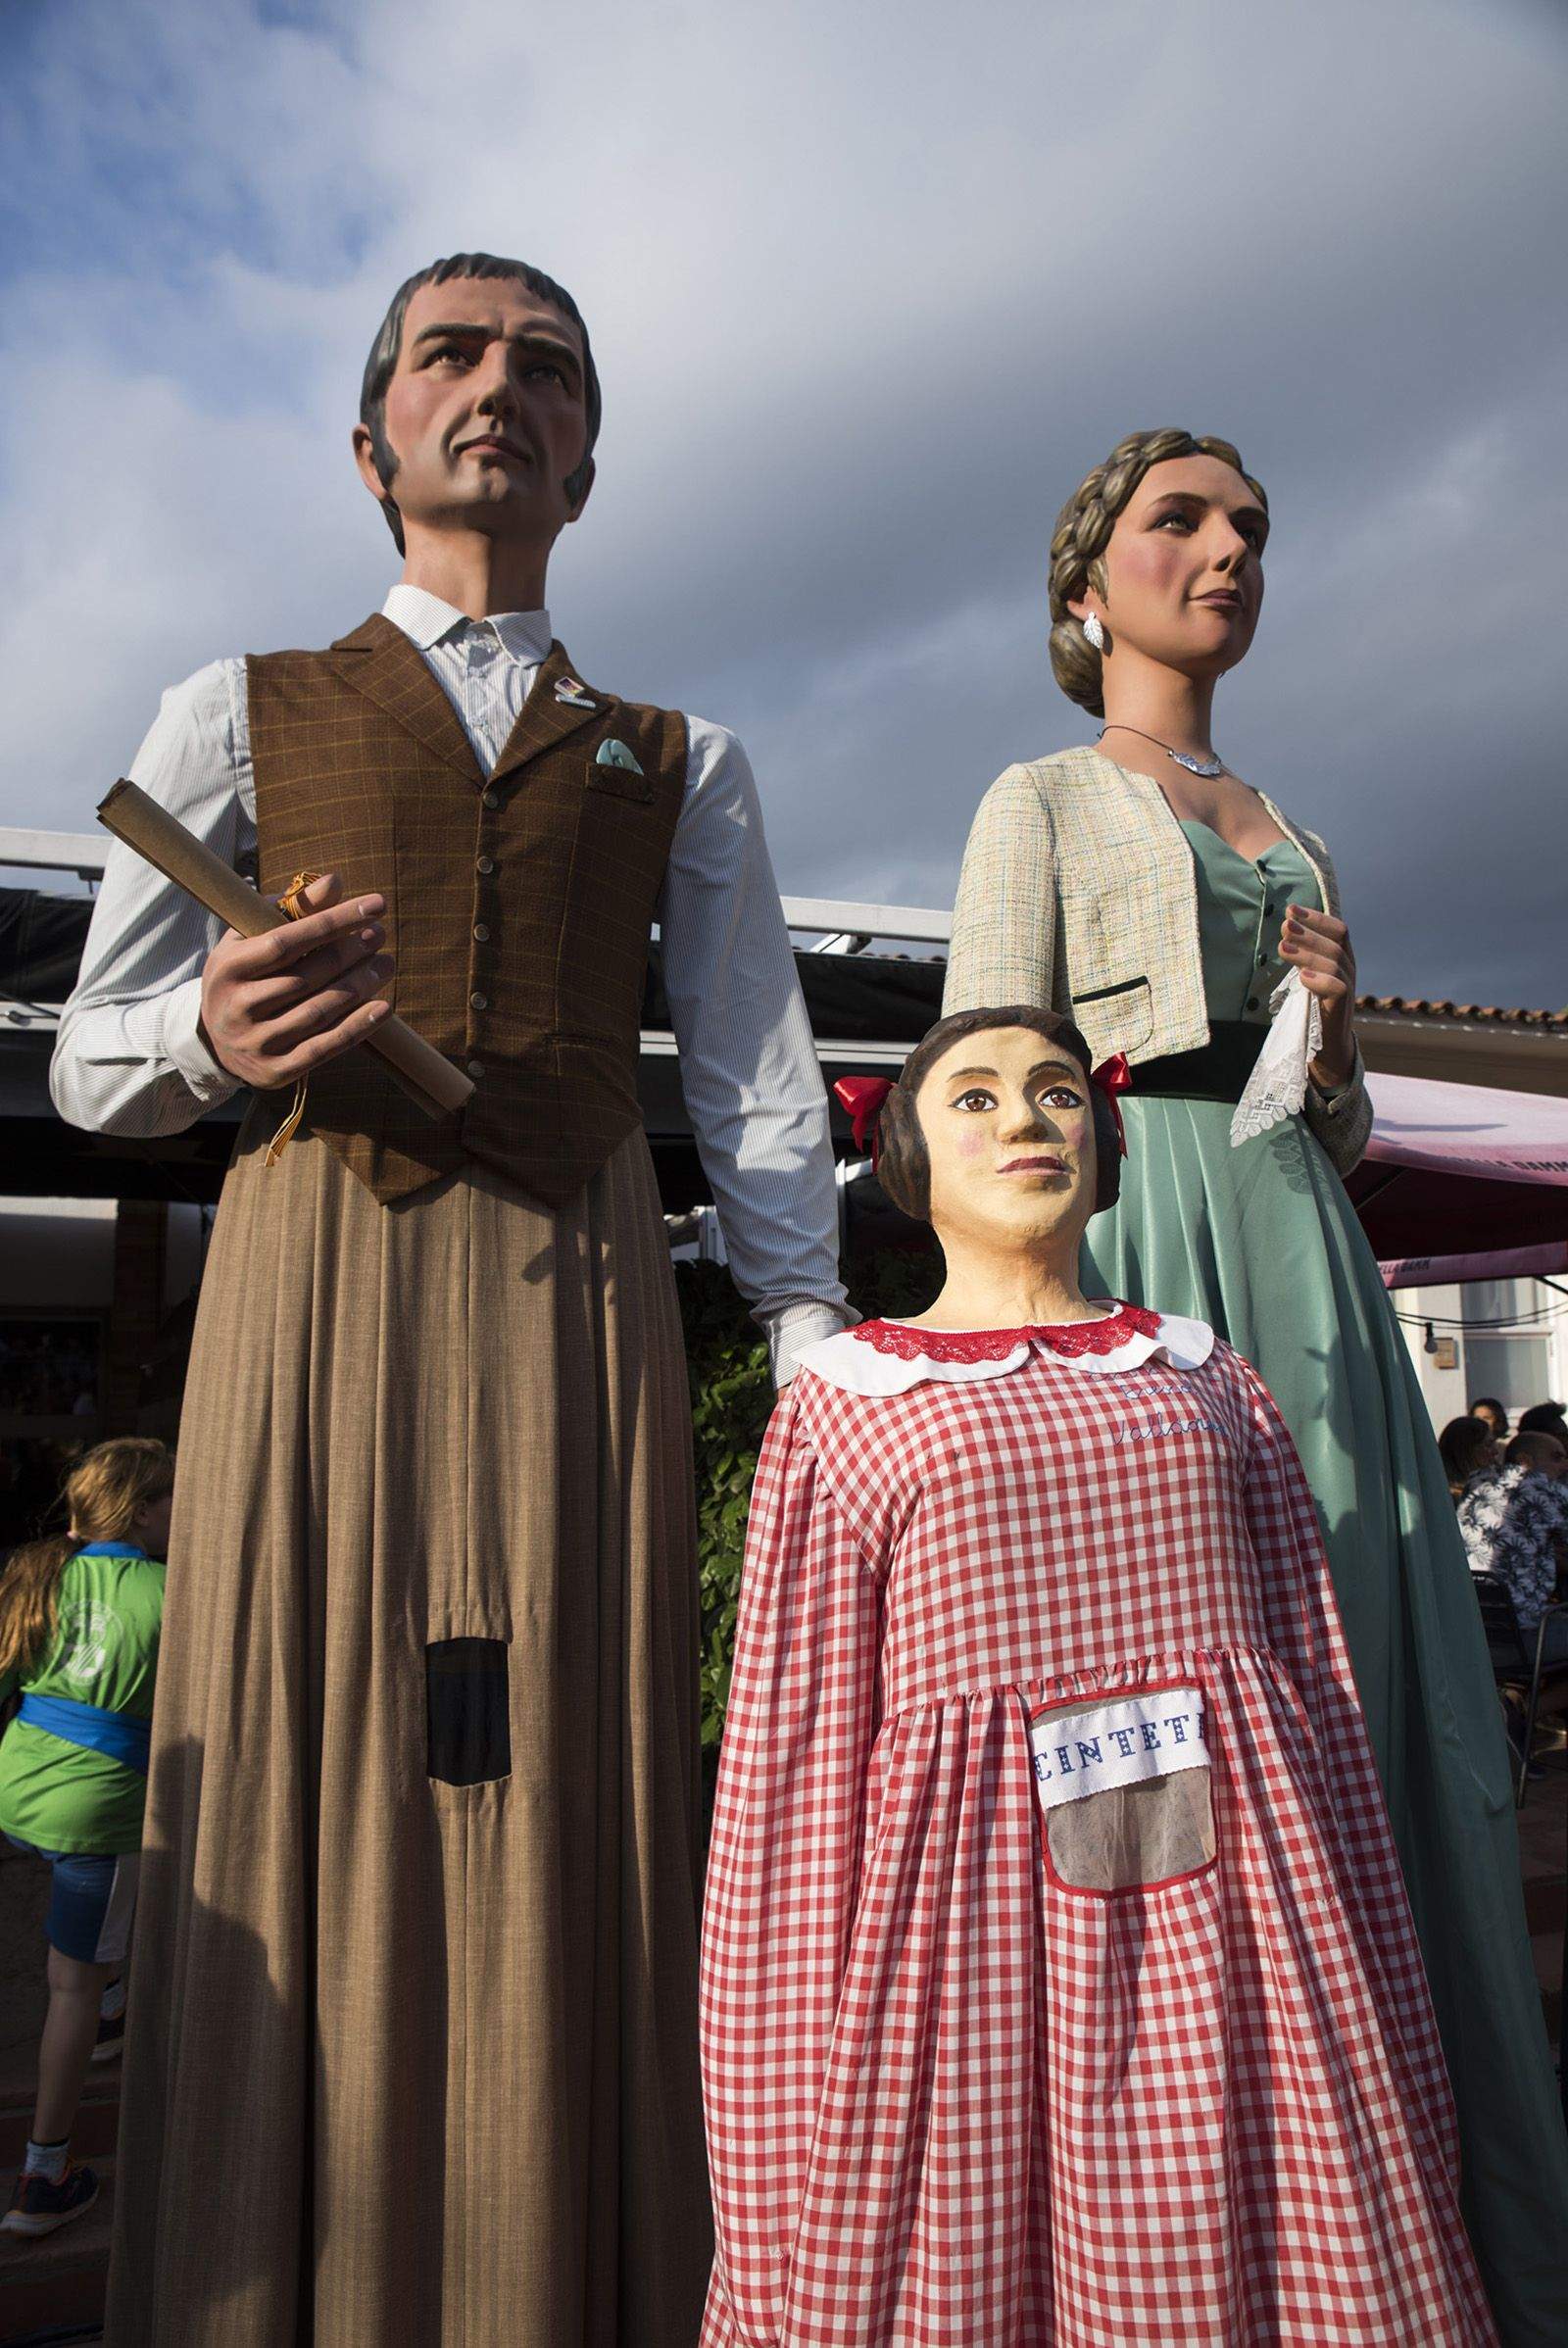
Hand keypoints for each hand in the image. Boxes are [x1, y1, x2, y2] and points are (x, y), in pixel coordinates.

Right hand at [199, 874, 393, 1089]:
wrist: (214, 1041)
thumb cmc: (243, 975)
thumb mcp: (252, 938)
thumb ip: (292, 909)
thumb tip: (334, 882)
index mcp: (228, 967)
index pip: (287, 941)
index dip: (334, 922)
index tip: (374, 905)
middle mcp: (238, 1006)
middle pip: (307, 977)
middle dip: (350, 952)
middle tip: (379, 935)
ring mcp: (256, 1042)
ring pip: (319, 1012)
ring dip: (360, 986)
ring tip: (385, 964)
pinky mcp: (275, 1070)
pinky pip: (324, 1048)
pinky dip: (357, 1028)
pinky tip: (383, 1007)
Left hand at [1280, 903, 1356, 1087]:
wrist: (1326, 1048)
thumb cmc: (1312, 1009)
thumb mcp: (1307, 976)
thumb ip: (1302, 956)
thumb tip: (1284, 930)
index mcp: (1341, 959)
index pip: (1337, 930)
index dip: (1316, 918)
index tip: (1290, 910)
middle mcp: (1349, 970)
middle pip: (1335, 942)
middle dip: (1309, 931)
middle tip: (1283, 925)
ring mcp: (1349, 989)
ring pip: (1334, 962)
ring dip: (1307, 953)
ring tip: (1282, 948)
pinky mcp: (1342, 1008)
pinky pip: (1338, 989)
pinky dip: (1320, 980)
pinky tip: (1302, 977)